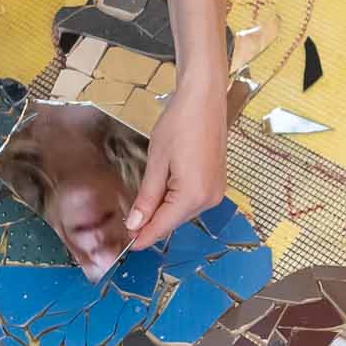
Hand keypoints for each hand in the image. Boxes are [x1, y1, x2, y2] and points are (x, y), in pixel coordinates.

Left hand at [120, 84, 229, 254]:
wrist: (204, 99)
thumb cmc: (181, 123)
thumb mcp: (157, 162)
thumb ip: (147, 197)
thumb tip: (135, 223)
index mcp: (193, 195)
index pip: (163, 226)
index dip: (143, 236)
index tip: (128, 246)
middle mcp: (210, 198)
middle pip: (173, 220)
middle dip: (151, 223)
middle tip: (128, 223)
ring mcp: (216, 191)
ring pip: (182, 211)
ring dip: (163, 210)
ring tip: (143, 204)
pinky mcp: (217, 182)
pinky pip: (192, 199)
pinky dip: (175, 200)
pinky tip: (162, 192)